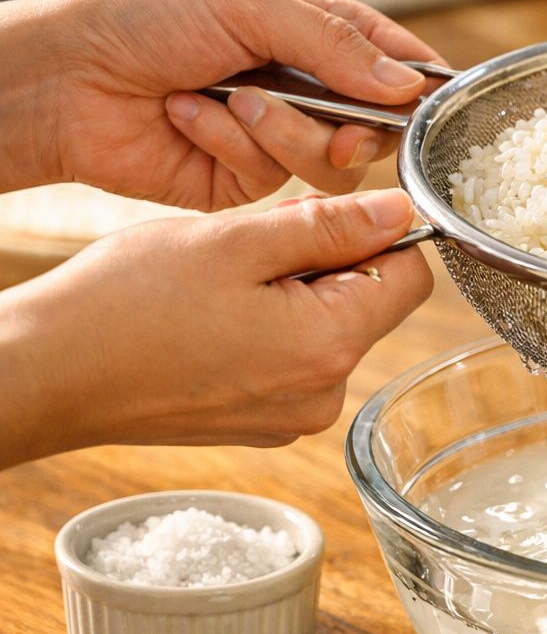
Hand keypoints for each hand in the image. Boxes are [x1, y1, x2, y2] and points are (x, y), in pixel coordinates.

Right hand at [0, 190, 431, 466]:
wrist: (48, 373)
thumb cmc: (125, 304)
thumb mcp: (234, 242)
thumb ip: (329, 226)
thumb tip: (400, 211)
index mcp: (329, 347)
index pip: (410, 278)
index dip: (379, 234)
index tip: (321, 217)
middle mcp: (325, 394)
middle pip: (370, 303)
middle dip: (326, 262)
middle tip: (250, 249)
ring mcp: (293, 416)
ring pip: (328, 328)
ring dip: (293, 292)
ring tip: (221, 286)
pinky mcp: (262, 422)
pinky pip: (293, 358)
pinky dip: (268, 327)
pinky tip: (211, 317)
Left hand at [2, 0, 441, 208]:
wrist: (65, 77)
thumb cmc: (144, 19)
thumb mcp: (251, 5)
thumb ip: (336, 45)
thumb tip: (407, 85)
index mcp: (313, 36)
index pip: (393, 61)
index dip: (418, 85)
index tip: (431, 104)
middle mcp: (303, 91)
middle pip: (377, 126)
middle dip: (354, 125)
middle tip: (339, 126)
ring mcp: (276, 139)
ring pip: (330, 161)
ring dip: (282, 130)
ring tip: (230, 98)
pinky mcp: (244, 181)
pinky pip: (274, 178)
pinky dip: (232, 143)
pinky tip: (188, 116)